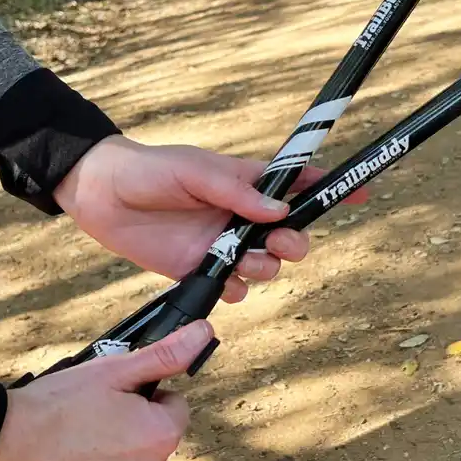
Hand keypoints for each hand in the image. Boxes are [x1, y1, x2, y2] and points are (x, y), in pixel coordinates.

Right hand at [0, 321, 208, 460]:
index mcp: (159, 437)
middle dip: (129, 435)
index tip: (113, 402)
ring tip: (70, 451)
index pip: (174, 411)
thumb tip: (203, 334)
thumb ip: (164, 356)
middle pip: (151, 448)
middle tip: (86, 426)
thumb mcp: (110, 371)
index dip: (145, 401)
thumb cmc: (52, 408)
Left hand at [54, 135, 364, 302]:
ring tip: (244, 262)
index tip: (359, 193)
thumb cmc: (149, 170)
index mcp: (245, 184)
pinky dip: (236, 290)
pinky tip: (224, 283)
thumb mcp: (194, 171)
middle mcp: (239, 216)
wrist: (101, 195)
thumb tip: (278, 212)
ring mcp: (220, 244)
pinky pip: (233, 288)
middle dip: (294, 243)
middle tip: (280, 245)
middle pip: (288, 235)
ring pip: (265, 264)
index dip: (327, 188)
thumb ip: (236, 193)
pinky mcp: (198, 269)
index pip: (296, 186)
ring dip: (264, 267)